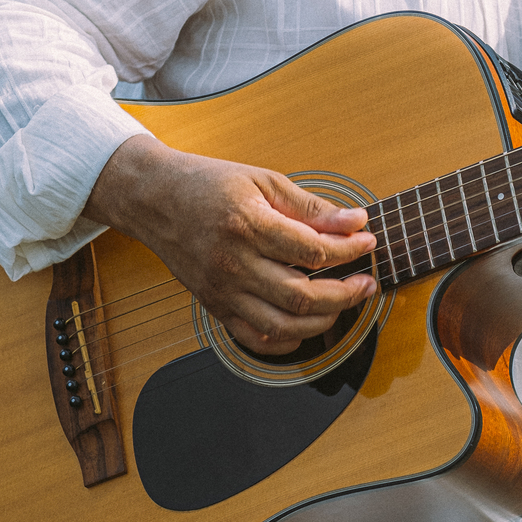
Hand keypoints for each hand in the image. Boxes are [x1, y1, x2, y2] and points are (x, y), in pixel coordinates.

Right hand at [87, 136, 376, 354]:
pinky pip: (254, 339)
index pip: (311, 250)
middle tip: (365, 282)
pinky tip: (307, 327)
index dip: (348, 249)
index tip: (367, 241)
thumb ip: (309, 206)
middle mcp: (232, 263)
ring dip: (323, 321)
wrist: (155, 199)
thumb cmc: (209, 184)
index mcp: (247, 225)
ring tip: (343, 302)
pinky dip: (286, 341)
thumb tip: (354, 221)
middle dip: (344, 294)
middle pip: (301, 296)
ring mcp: (221, 290)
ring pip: (282, 325)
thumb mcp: (263, 180)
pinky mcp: (214, 306)